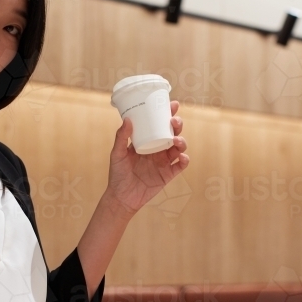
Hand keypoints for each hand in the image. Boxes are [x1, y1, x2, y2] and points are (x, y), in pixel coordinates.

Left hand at [104, 100, 188, 216]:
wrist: (121, 197)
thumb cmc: (117, 174)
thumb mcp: (117, 154)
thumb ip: (121, 137)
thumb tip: (128, 120)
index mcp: (147, 141)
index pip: (159, 124)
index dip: (168, 113)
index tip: (172, 105)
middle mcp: (158, 149)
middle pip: (172, 133)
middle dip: (177, 125)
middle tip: (174, 121)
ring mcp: (164, 162)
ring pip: (179, 147)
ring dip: (181, 141)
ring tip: (176, 140)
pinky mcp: (168, 175)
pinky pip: (180, 165)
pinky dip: (184, 160)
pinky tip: (181, 157)